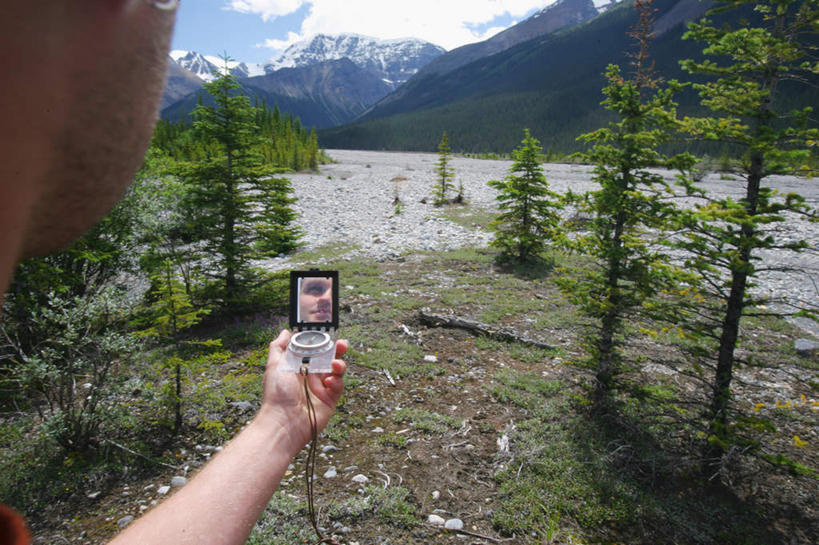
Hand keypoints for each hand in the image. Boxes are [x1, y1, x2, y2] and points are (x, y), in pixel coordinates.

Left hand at [256, 329, 346, 455]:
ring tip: (336, 365)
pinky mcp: (329, 400)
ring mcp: (320, 389)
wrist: (284, 421)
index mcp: (298, 367)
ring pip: (337, 372)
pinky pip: (338, 387)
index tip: (327, 335)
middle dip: (337, 350)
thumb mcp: (275, 365)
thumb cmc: (277, 395)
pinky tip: (330, 382)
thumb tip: (285, 332)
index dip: (321, 342)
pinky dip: (337, 382)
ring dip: (339, 365)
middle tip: (342, 344)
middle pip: (329, 359)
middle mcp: (310, 377)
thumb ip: (280, 347)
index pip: (314, 350)